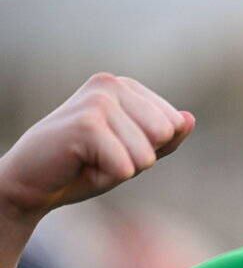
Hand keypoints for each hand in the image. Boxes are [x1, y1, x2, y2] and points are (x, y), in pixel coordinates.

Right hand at [0, 73, 193, 224]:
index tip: (113, 147)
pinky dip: (106, 177)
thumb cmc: (83, 167)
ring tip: (90, 160)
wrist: (28, 183)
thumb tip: (189, 119)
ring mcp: (98, 101)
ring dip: (121, 168)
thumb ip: (165, 138)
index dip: (149, 148)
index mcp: (125, 86)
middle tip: (101, 156)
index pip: (174, 124)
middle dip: (139, 158)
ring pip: (147, 154)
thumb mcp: (133, 152)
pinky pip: (125, 167)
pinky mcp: (86, 124)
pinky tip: (80, 165)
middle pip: (165, 135)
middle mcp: (111, 84)